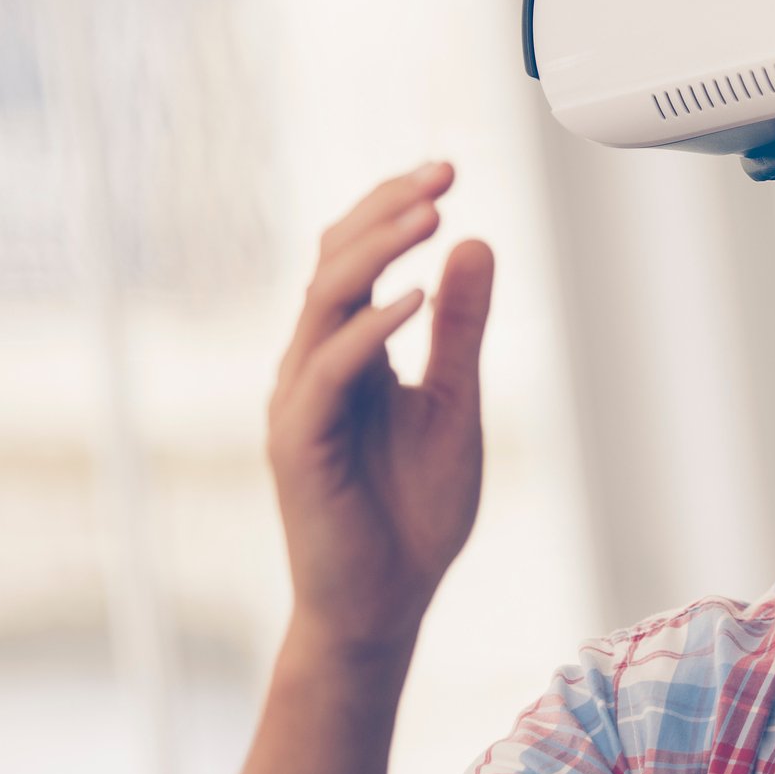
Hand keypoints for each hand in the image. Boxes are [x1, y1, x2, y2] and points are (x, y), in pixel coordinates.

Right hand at [266, 160, 494, 657]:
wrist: (386, 603)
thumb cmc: (414, 510)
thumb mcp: (455, 402)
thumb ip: (460, 328)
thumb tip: (475, 244)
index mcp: (345, 351)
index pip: (355, 257)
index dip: (392, 208)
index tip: (446, 169)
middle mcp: (312, 364)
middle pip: (333, 260)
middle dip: (386, 210)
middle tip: (442, 173)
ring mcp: (299, 400)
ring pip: (324, 300)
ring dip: (378, 251)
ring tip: (432, 215)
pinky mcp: (298, 441)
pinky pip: (329, 369)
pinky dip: (369, 328)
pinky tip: (414, 298)